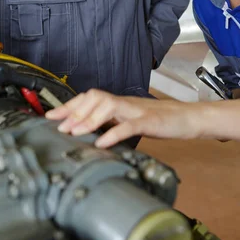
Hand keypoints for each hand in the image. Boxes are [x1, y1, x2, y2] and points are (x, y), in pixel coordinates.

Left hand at [45, 89, 197, 147]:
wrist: (189, 118)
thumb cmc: (161, 122)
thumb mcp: (131, 122)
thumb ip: (112, 124)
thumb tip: (90, 134)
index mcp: (119, 103)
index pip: (89, 98)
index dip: (68, 106)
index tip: (50, 116)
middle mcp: (125, 103)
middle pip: (94, 97)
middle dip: (74, 110)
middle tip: (60, 126)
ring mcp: (137, 110)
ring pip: (108, 106)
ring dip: (89, 119)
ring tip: (75, 132)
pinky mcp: (150, 121)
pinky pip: (129, 125)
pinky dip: (113, 133)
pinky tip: (101, 143)